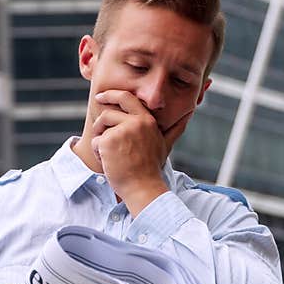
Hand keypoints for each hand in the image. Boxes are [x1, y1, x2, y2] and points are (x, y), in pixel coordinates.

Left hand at [91, 90, 192, 215]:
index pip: (126, 98)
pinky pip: (95, 142)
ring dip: (99, 141)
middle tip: (99, 133)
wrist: (143, 188)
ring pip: (100, 128)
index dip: (111, 95)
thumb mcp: (165, 145)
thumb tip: (188, 115)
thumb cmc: (152, 169)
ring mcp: (121, 131)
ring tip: (110, 155)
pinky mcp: (108, 142)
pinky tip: (109, 163)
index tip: (101, 97)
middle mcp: (135, 122)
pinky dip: (98, 153)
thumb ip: (175, 129)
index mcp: (147, 120)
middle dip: (100, 123)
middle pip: (108, 113)